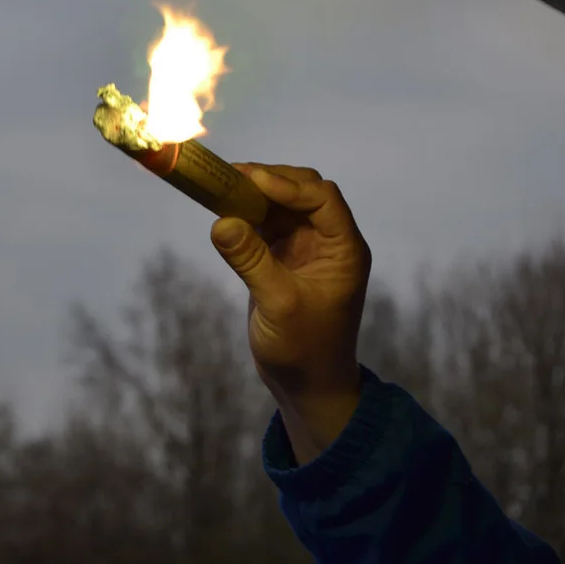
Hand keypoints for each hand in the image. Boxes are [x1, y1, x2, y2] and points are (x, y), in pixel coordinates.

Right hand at [210, 164, 370, 457]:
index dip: (288, 185)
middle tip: (230, 177)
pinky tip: (223, 212)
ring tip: (220, 189)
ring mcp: (307, 250)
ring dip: (254, 196)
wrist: (307, 386)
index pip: (322, 198)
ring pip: (282, 206)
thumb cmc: (304, 350)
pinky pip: (266, 225)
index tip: (250, 180)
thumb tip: (221, 221)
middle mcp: (329, 242)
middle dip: (269, 182)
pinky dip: (246, 216)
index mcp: (344, 249)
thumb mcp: (278, 304)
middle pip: (303, 193)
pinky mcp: (284, 259)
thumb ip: (251, 261)